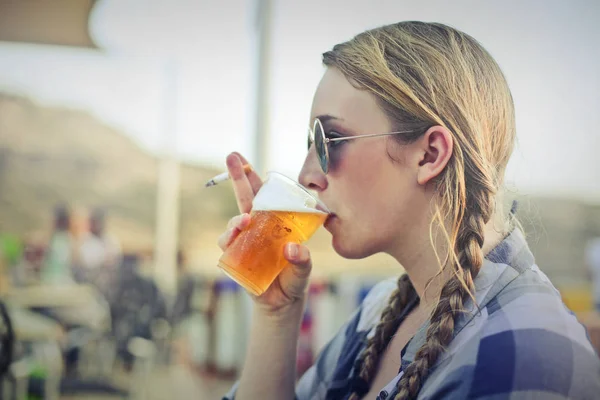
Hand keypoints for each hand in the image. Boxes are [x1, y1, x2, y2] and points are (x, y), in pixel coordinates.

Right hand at [218, 153, 313, 312]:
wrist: (281, 304)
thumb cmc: (294, 279)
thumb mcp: (304, 269)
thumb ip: (303, 260)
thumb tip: (293, 249)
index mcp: (275, 222)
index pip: (266, 195)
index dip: (256, 176)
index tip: (249, 159)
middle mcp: (258, 227)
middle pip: (245, 198)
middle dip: (237, 176)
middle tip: (232, 156)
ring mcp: (245, 241)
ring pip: (235, 221)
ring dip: (237, 218)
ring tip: (244, 220)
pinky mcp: (235, 257)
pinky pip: (227, 244)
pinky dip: (230, 239)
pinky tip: (236, 237)